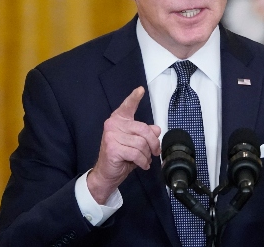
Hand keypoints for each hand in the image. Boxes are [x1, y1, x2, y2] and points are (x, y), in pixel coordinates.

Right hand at [87, 86, 160, 203]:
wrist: (106, 174)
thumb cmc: (121, 156)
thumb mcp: (135, 143)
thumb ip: (144, 134)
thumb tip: (156, 129)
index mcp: (118, 120)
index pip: (127, 106)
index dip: (134, 98)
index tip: (141, 90)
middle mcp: (112, 125)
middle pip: (143, 129)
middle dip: (153, 143)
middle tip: (156, 152)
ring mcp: (111, 136)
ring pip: (141, 143)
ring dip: (147, 154)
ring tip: (145, 159)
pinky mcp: (113, 148)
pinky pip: (136, 153)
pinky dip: (143, 161)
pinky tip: (142, 164)